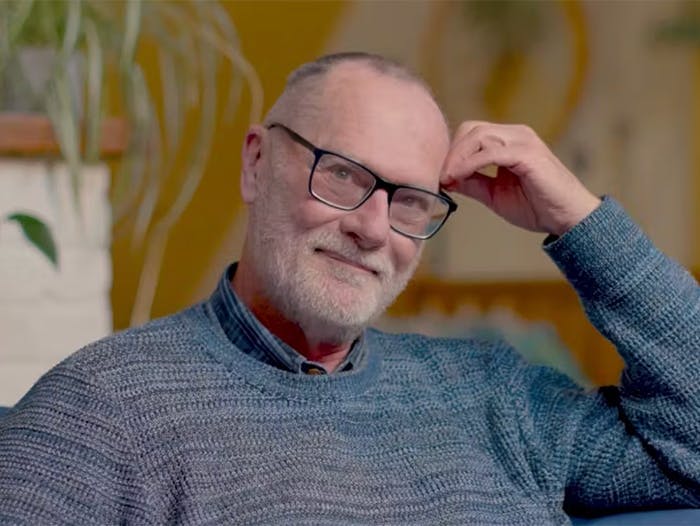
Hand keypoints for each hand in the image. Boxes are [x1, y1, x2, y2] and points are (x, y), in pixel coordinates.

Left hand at [440, 121, 600, 235]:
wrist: (568, 219)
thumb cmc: (536, 207)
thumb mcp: (494, 194)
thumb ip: (472, 183)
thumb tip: (446, 179)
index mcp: (509, 141)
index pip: (471, 134)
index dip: (452, 152)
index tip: (440, 176)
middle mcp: (516, 135)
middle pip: (471, 130)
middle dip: (451, 153)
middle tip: (441, 177)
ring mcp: (523, 142)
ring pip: (478, 136)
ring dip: (457, 158)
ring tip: (447, 179)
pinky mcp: (528, 154)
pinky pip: (490, 153)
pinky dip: (469, 164)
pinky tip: (458, 178)